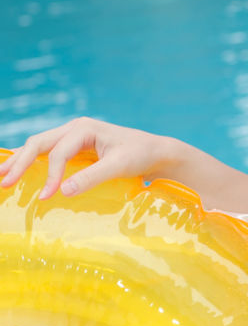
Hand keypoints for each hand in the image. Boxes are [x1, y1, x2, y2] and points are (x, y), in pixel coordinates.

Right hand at [0, 118, 175, 199]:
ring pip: (39, 146)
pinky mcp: (74, 147)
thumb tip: (63, 192)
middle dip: (20, 161)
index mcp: (83, 128)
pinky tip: (18, 169)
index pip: (59, 153)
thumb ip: (92, 177)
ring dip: (21, 160)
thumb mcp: (118, 166)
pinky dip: (32, 161)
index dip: (51, 175)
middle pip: (39, 143)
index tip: (46, 197)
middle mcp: (74, 128)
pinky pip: (48, 152)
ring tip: (2, 175)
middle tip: (3, 181)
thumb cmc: (140, 155)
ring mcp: (73, 136)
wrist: (155, 152)